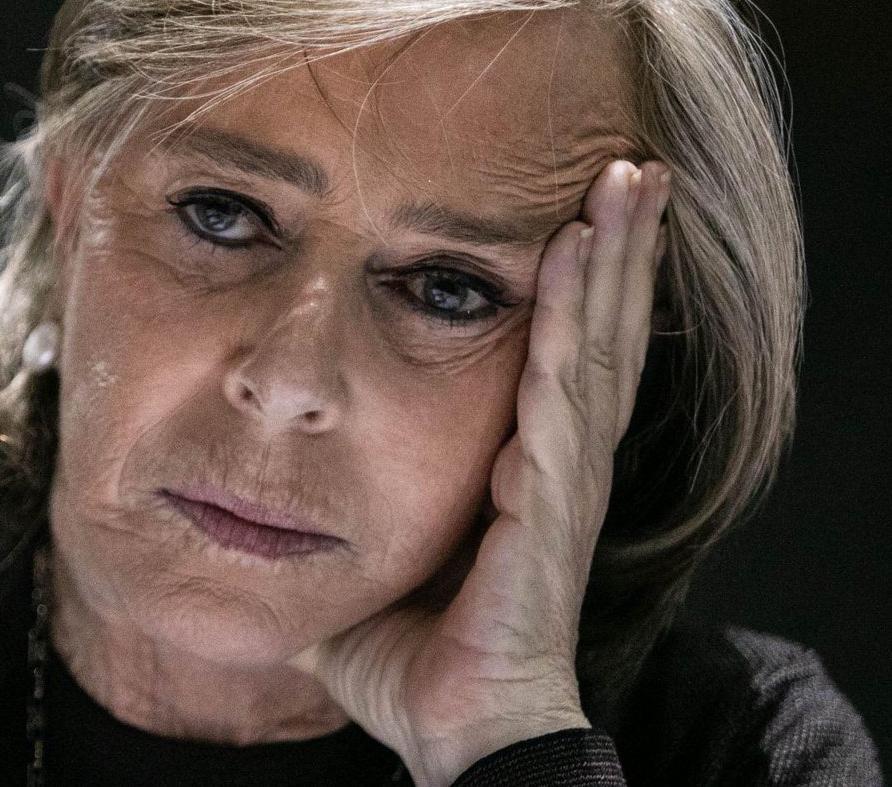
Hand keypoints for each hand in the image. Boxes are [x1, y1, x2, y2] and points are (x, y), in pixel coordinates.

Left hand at [290, 158, 671, 786]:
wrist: (456, 734)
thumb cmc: (414, 661)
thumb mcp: (359, 564)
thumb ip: (325, 521)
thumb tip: (256, 501)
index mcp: (519, 467)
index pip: (556, 355)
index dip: (578, 285)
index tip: (585, 211)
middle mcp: (556, 460)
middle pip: (594, 332)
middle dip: (616, 245)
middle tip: (635, 162)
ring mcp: (562, 476)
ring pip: (592, 345)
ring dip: (612, 257)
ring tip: (632, 178)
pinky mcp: (553, 499)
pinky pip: (560, 390)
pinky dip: (570, 318)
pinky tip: (575, 256)